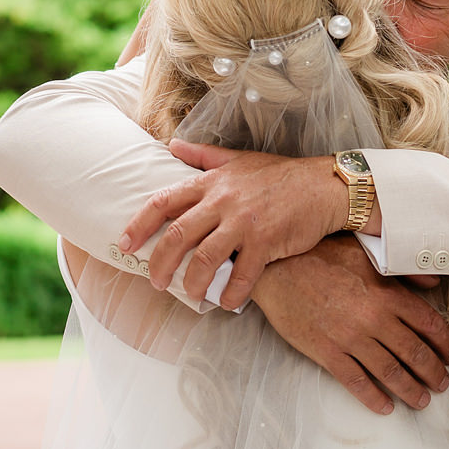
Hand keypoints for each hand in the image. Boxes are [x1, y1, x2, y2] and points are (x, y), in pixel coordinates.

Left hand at [120, 141, 344, 308]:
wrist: (322, 186)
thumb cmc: (280, 175)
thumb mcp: (238, 159)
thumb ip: (202, 156)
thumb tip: (171, 146)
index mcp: (211, 183)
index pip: (163, 202)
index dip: (139, 224)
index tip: (125, 244)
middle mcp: (222, 202)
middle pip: (178, 236)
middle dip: (159, 263)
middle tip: (154, 281)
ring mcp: (244, 223)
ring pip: (205, 259)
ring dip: (192, 283)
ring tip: (190, 295)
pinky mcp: (266, 242)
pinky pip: (242, 275)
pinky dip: (231, 294)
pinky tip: (227, 303)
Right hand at [251, 235, 448, 414]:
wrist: (276, 269)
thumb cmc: (320, 254)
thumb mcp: (365, 252)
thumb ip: (401, 270)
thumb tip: (432, 284)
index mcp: (386, 293)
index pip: (428, 323)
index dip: (446, 342)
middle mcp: (373, 319)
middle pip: (414, 353)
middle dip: (433, 372)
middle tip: (443, 384)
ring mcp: (350, 339)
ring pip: (390, 372)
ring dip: (410, 390)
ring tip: (421, 400)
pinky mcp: (326, 353)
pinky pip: (356, 382)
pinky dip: (373, 397)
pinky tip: (384, 406)